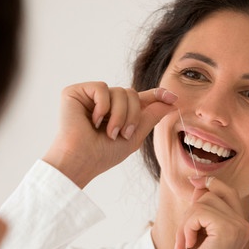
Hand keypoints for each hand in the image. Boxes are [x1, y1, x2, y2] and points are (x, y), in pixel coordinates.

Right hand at [43, 82, 177, 187]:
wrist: (81, 160)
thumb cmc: (103, 154)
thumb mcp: (134, 137)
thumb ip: (151, 117)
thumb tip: (171, 101)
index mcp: (116, 113)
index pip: (138, 98)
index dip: (156, 95)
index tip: (172, 98)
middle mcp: (103, 103)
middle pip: (131, 93)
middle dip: (133, 114)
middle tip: (123, 134)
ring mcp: (89, 97)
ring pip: (119, 91)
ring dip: (119, 115)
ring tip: (109, 132)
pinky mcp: (75, 92)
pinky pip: (101, 88)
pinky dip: (103, 106)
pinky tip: (93, 121)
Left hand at [174, 176, 248, 248]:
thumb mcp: (196, 230)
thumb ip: (201, 208)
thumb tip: (200, 183)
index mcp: (239, 224)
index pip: (228, 191)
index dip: (211, 182)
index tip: (194, 181)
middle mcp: (243, 224)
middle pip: (211, 194)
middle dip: (190, 212)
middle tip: (183, 237)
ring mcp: (238, 226)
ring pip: (202, 202)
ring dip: (185, 223)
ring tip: (183, 243)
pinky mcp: (228, 230)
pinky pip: (198, 212)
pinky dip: (186, 227)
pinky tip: (186, 245)